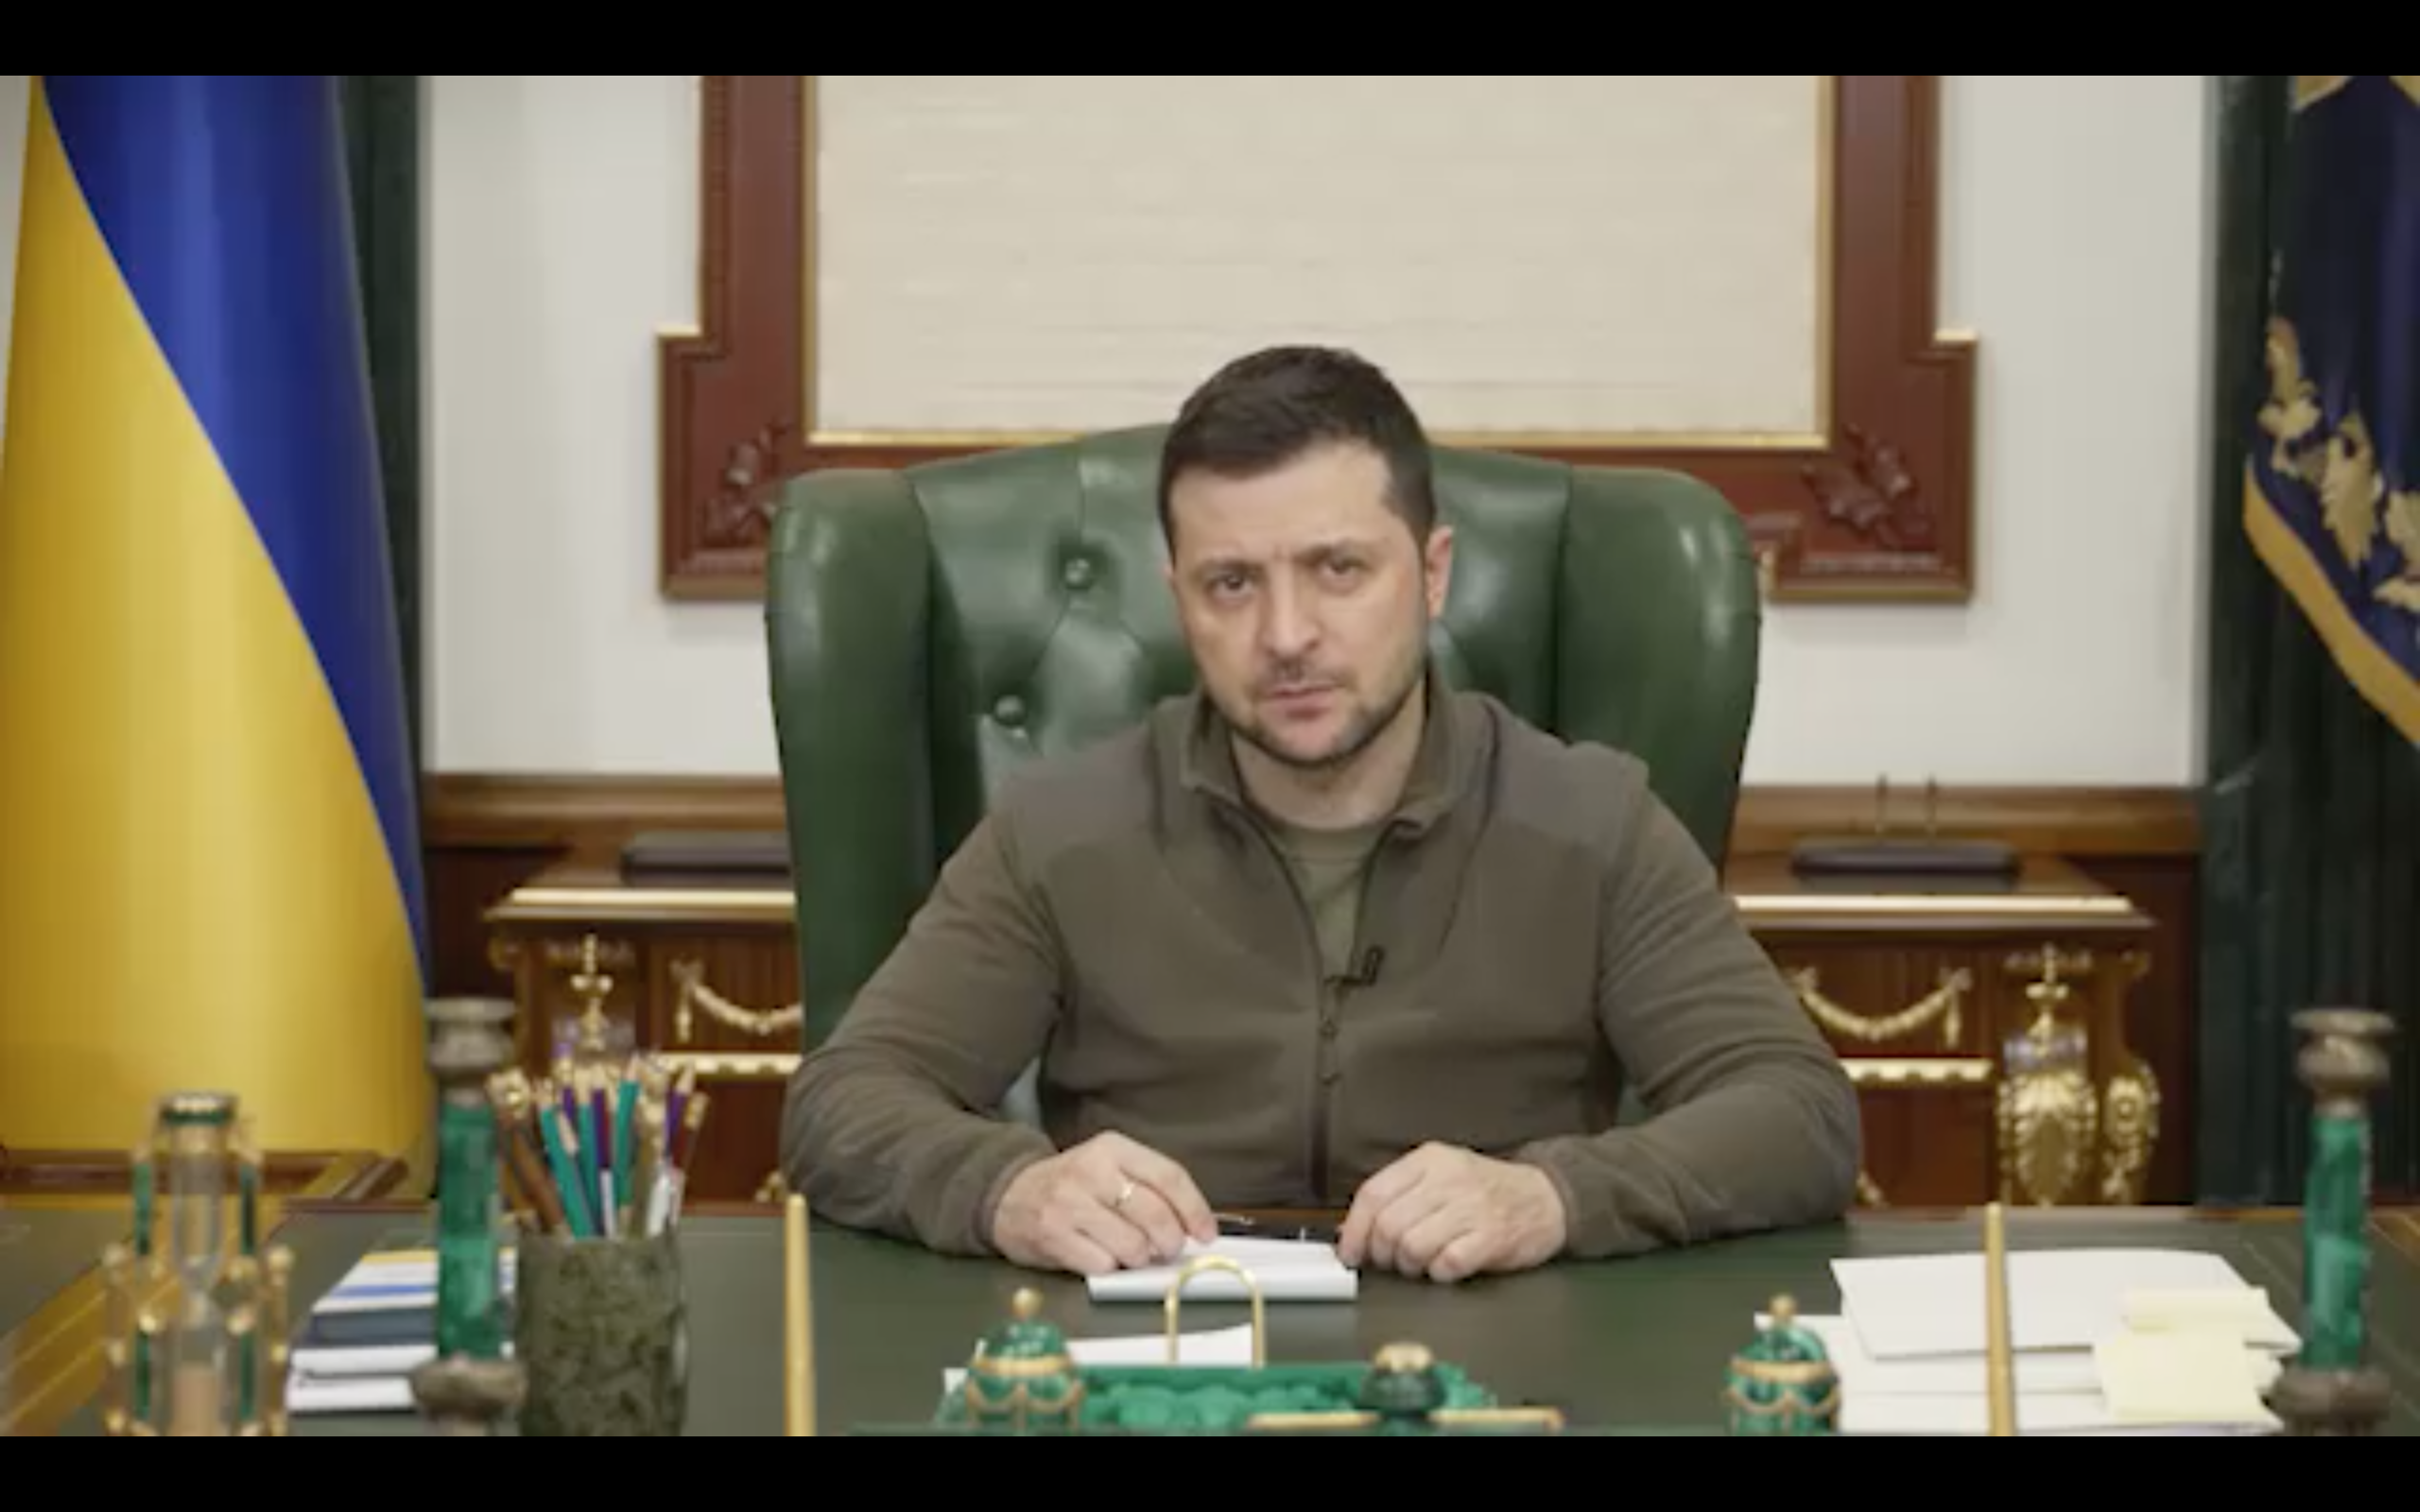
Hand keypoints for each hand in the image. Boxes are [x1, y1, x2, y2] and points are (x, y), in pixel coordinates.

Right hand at [988, 1131, 1218, 1275]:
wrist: (1007, 1195)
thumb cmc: (1072, 1187)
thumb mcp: (1110, 1168)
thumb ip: (1150, 1187)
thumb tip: (1195, 1225)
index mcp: (1113, 1148)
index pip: (1169, 1176)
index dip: (1195, 1210)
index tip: (1207, 1233)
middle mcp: (1092, 1170)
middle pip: (1156, 1215)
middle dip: (1170, 1242)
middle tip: (1167, 1250)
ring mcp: (1070, 1204)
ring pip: (1133, 1245)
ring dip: (1139, 1258)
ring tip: (1129, 1252)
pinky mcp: (1053, 1235)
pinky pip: (1103, 1265)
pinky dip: (1111, 1268)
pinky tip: (1102, 1258)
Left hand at [1337, 1143, 1567, 1282]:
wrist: (1546, 1197)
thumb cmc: (1485, 1191)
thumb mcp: (1441, 1175)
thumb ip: (1400, 1196)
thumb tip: (1353, 1233)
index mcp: (1429, 1160)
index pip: (1374, 1194)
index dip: (1355, 1230)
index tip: (1351, 1253)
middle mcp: (1448, 1179)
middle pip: (1389, 1225)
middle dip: (1383, 1254)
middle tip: (1393, 1261)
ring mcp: (1472, 1208)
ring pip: (1413, 1246)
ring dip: (1410, 1266)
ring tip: (1423, 1263)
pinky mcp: (1492, 1238)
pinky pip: (1447, 1265)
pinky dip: (1439, 1273)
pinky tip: (1447, 1266)